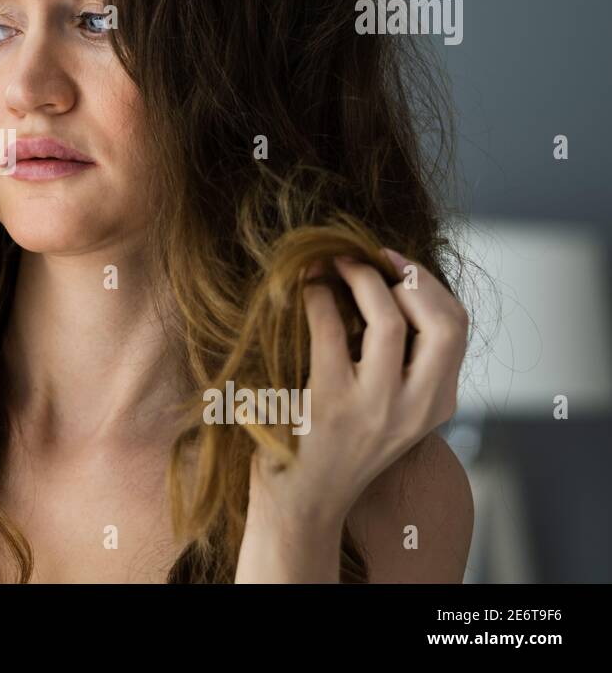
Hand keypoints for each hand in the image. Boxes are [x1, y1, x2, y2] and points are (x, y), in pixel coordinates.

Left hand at [248, 247, 467, 530]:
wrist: (303, 501)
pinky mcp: (330, 402)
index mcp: (436, 404)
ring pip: (389, 320)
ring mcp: (376, 406)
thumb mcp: (392, 410)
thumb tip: (389, 286)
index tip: (396, 265)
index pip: (457, 329)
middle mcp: (416, 407)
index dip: (429, 286)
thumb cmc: (339, 443)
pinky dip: (317, 296)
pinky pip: (330, 328)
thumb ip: (404, 364)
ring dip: (360, 278)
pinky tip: (307, 289)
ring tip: (335, 264)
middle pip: (444, 322)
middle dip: (410, 278)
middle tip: (373, 259)